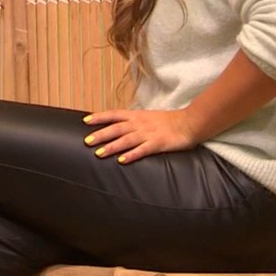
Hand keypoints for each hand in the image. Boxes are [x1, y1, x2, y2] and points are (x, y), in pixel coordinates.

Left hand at [81, 108, 197, 164]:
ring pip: (126, 140)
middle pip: (116, 128)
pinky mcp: (158, 144)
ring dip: (112, 146)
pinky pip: (142, 150)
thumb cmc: (169, 121)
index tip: (85, 121)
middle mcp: (140, 124)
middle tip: (86, 142)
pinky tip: (122, 161)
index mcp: (137, 115)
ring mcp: (148, 134)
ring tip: (99, 154)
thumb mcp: (148, 117)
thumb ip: (134, 122)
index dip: (100, 117)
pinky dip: (132, 155)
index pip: (114, 114)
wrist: (190, 122)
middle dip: (101, 134)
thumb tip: (119, 126)